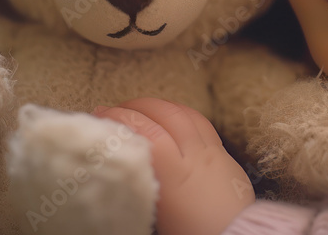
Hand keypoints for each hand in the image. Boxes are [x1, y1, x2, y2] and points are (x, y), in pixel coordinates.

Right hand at [93, 98, 254, 234]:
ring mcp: (215, 154)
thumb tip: (118, 165)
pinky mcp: (227, 157)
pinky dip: (184, 114)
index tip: (101, 114)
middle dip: (138, 105)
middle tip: (116, 108)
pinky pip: (204, 125)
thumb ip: (140, 184)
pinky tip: (173, 116)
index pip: (147, 132)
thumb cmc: (192, 234)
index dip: (121, 118)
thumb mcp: (158, 212)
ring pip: (187, 115)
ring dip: (161, 105)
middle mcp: (196, 158)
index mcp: (177, 176)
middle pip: (166, 116)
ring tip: (142, 106)